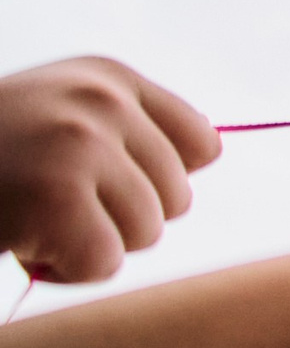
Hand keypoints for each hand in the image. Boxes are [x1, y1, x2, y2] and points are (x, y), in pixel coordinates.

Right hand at [0, 59, 219, 282]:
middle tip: (43, 202)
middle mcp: (102, 100)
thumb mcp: (55, 116)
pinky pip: (104, 263)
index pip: (201, 147)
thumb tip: (212, 150)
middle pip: (177, 199)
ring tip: (28, 216)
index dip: (153, 183)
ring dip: (88, 244)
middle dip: (116, 218)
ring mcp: (81, 145)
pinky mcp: (57, 198)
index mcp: (109, 76)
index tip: (94, 183)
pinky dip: (63, 271)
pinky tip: (19, 241)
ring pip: (146, 234)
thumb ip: (126, 129)